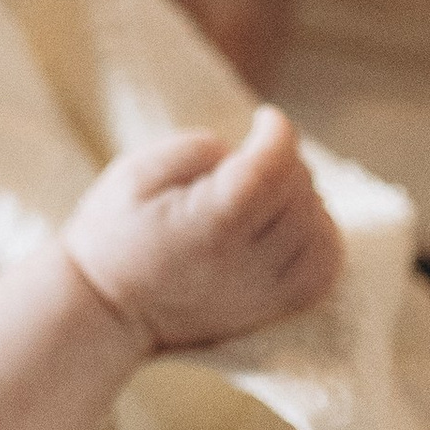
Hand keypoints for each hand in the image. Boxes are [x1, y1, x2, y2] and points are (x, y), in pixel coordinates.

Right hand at [62, 115, 344, 353]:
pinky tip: (296, 221)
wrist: (105, 311)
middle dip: (286, 161)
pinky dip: (321, 237)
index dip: (279, 133)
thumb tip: (244, 152)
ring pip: (319, 230)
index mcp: (208, 225)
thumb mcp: (135, 173)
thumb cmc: (114, 234)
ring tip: (269, 188)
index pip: (271, 170)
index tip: (264, 118)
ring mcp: (262, 293)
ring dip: (304, 197)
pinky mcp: (271, 310)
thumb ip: (196, 150)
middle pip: (299, 194)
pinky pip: (324, 270)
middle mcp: (243, 263)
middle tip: (252, 156)